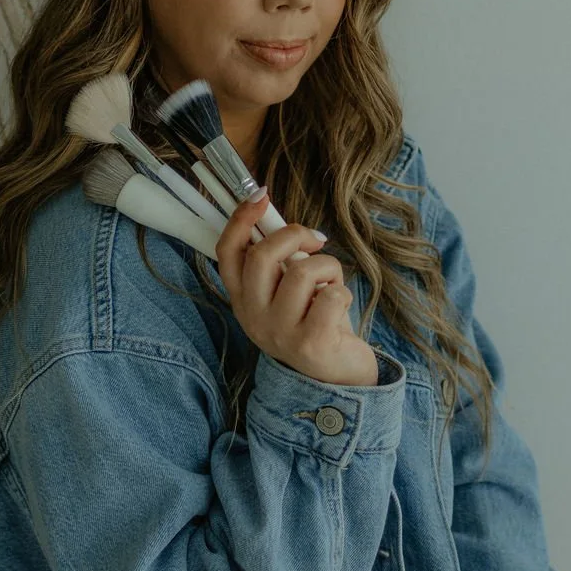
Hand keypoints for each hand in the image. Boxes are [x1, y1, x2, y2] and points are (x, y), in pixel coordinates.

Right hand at [215, 191, 378, 386]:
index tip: (261, 195)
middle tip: (316, 241)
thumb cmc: (314, 320)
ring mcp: (279, 333)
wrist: (337, 376)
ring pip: (302, 272)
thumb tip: (276, 217)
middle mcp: (253, 316)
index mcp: (243, 298)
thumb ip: (280, 260)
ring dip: (328, 266)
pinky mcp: (309, 345)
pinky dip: (342, 291)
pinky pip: (330, 295)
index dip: (241, 219)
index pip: (227, 252)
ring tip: (332, 283)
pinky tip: (340, 306)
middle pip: (262, 256)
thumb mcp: (288, 289)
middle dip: (294, 235)